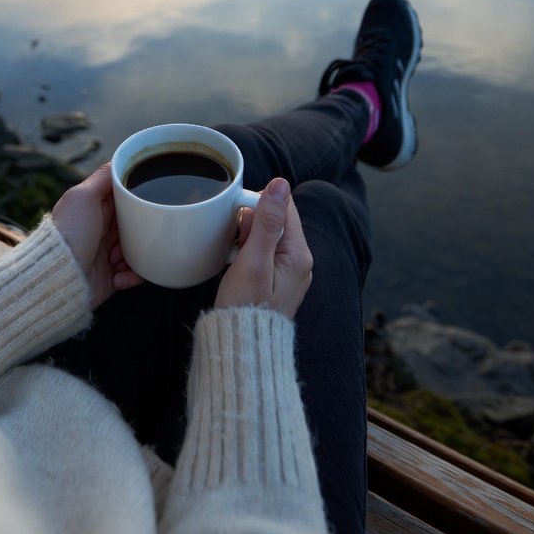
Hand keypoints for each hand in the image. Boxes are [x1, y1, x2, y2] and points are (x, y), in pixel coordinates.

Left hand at [50, 163, 143, 309]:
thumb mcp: (83, 197)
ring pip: (141, 247)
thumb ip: (103, 177)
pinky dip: (132, 276)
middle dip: (139, 231)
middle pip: (139, 222)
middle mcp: (104, 227)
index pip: (127, 195)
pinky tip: (117, 278)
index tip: (147, 201)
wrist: (57, 280)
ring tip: (115, 261)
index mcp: (97, 206)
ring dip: (135, 255)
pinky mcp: (114, 274)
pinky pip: (137, 272)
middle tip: (130, 237)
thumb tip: (121, 159)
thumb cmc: (69, 235)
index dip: (138, 198)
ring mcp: (110, 251)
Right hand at [214, 177, 312, 318]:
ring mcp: (287, 272)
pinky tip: (235, 266)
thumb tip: (280, 183)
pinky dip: (245, 253)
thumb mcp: (254, 260)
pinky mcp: (274, 281)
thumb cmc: (246, 307)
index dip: (258, 204)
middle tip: (235, 246)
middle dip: (249, 224)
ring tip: (235, 259)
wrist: (241, 349)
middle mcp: (299, 261)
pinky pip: (261, 253)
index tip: (237, 218)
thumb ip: (267, 221)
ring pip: (265, 236)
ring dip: (245, 239)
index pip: (284, 206)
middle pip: (274, 221)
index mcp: (299, 254)